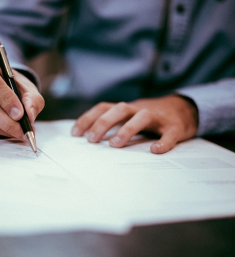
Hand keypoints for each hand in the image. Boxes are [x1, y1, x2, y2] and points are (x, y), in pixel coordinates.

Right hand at [0, 58, 44, 138]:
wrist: (4, 93)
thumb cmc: (16, 88)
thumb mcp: (29, 90)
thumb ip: (32, 101)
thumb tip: (29, 115)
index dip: (6, 100)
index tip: (20, 114)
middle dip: (7, 122)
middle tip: (23, 131)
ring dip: (4, 130)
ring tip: (20, 132)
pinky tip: (7, 131)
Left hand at [71, 95, 197, 153]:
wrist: (184, 109)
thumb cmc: (150, 117)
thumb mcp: (130, 117)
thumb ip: (115, 124)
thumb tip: (90, 139)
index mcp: (127, 109)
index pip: (104, 108)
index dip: (88, 118)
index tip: (75, 133)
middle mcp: (139, 109)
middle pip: (119, 109)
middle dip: (103, 123)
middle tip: (91, 140)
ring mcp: (158, 117)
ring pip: (142, 117)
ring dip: (127, 129)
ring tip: (115, 145)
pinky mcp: (175, 127)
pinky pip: (169, 134)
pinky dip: (163, 142)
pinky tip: (156, 151)